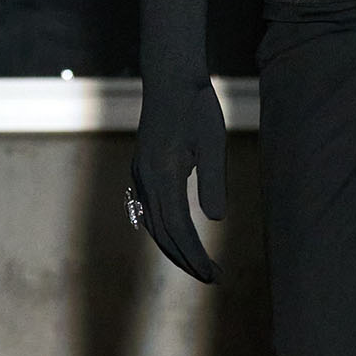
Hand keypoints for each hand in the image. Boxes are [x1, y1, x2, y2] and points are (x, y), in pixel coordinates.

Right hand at [129, 80, 227, 282]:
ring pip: (153, 224)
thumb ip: (213, 181)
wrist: (170, 78)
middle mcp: (146, 179)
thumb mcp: (213, 142)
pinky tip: (177, 239)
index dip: (194, 255)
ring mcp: (140, 174)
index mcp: (163, 174)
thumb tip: (215, 219)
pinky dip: (164, 231)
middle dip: (185, 259)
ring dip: (174, 248)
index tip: (212, 273)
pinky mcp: (142, 169)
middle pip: (162, 233)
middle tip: (211, 277)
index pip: (178, 228)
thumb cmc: (197, 106)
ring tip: (198, 266)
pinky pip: (149, 210)